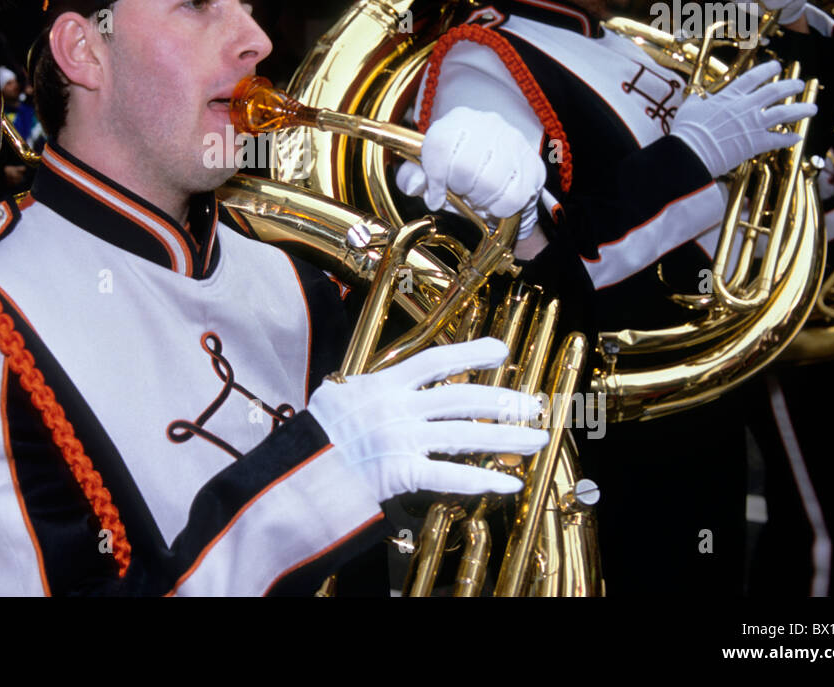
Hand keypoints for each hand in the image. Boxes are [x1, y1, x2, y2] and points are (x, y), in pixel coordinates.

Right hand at [307, 339, 547, 503]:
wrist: (296, 469)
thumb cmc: (313, 437)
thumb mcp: (335, 396)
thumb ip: (366, 388)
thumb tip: (380, 383)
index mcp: (383, 384)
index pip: (434, 361)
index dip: (470, 352)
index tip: (499, 350)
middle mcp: (398, 408)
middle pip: (461, 399)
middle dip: (502, 401)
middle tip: (533, 404)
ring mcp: (401, 439)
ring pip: (465, 435)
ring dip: (506, 438)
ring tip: (537, 440)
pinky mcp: (401, 472)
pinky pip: (450, 476)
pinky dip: (481, 481)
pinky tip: (507, 484)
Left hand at [395, 107, 544, 219]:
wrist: (500, 177)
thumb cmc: (460, 174)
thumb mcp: (430, 173)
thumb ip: (412, 177)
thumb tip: (415, 183)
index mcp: (458, 120)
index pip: (439, 144)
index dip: (434, 177)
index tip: (436, 194)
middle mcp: (488, 123)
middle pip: (465, 166)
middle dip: (459, 190)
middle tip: (462, 193)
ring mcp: (514, 142)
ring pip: (490, 183)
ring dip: (480, 200)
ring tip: (478, 197)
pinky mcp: (533, 164)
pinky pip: (513, 197)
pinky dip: (499, 208)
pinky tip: (495, 201)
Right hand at [670, 60, 816, 178]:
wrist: (692, 151)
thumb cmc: (687, 130)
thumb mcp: (688, 108)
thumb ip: (696, 100)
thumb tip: (694, 96)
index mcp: (729, 96)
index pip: (753, 78)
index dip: (767, 70)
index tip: (776, 66)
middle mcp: (746, 107)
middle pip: (775, 92)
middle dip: (790, 86)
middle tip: (799, 84)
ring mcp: (753, 124)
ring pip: (784, 113)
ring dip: (800, 110)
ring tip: (811, 108)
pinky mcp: (757, 143)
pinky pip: (779, 139)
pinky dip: (789, 138)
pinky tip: (798, 137)